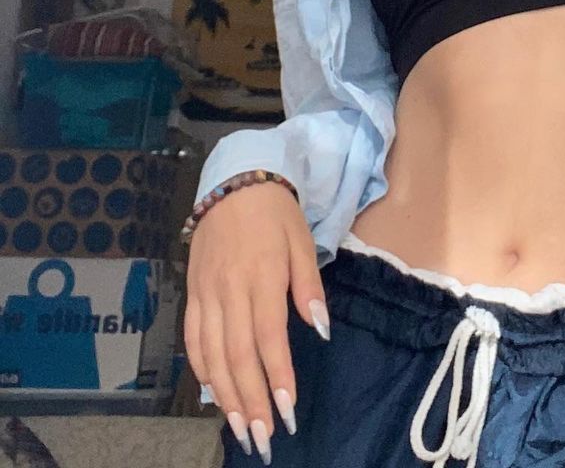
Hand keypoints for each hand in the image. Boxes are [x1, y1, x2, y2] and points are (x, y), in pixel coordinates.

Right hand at [183, 181, 327, 460]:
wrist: (235, 181)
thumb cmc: (277, 214)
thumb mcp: (303, 242)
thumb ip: (309, 288)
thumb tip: (321, 330)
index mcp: (263, 276)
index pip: (269, 337)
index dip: (277, 376)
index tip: (287, 408)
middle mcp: (230, 289)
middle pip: (237, 354)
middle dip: (250, 399)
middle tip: (263, 436)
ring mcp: (207, 292)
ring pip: (212, 354)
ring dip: (225, 395)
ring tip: (240, 427)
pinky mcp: (193, 292)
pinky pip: (193, 338)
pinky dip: (202, 369)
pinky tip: (214, 392)